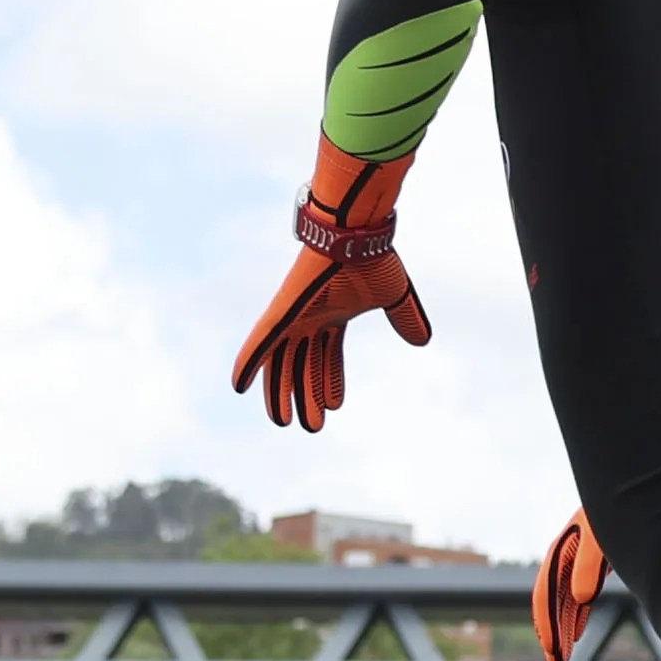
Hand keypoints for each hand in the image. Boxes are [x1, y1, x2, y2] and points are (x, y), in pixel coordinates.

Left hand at [233, 245, 430, 429]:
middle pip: (302, 366)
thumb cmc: (371, 257)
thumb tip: (422, 341)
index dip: (330, 383)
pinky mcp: (279, 312)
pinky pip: (258, 343)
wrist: (354, 233)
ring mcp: (291, 317)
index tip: (334, 407)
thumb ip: (404, 319)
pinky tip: (237, 385)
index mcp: (333, 317)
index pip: (328, 358)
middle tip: (309, 426)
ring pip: (279, 363)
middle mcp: (309, 320)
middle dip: (305, 396)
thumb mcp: (393, 296)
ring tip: (283, 422)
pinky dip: (247, 363)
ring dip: (279, 393)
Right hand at [533, 508, 610, 660]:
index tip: (553, 652)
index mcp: (561, 552)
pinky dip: (574, 617)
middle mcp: (564, 559)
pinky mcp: (591, 565)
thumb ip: (591, 564)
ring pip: (563, 603)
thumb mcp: (602, 535)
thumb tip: (581, 598)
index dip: (547, 625)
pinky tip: (576, 635)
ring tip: (563, 658)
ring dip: (561, 630)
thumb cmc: (617, 511)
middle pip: (551, 604)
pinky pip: (575, 597)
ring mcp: (576, 562)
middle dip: (552, 635)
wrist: (635, 492)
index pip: (546, 595)